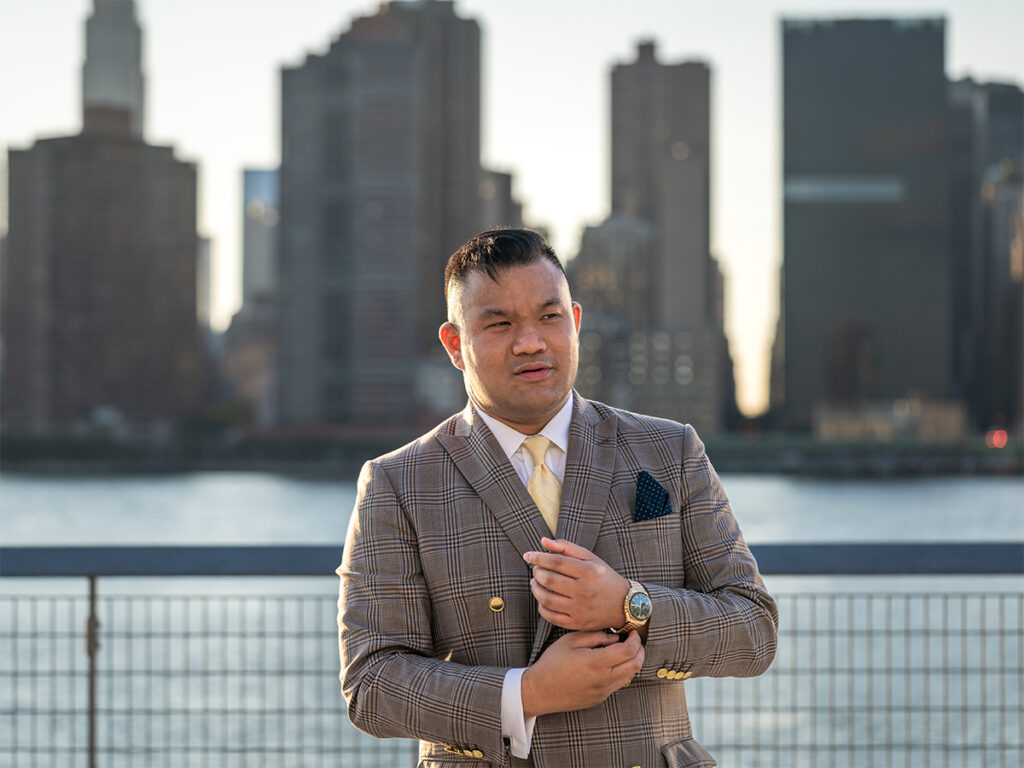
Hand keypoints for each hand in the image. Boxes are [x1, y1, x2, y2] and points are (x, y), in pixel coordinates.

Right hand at [520, 630, 643, 717]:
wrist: (539, 690)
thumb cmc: (552, 662)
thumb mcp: (570, 640)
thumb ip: (595, 636)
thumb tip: (614, 638)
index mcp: (597, 662)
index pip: (629, 650)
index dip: (635, 640)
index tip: (633, 633)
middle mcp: (604, 679)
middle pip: (635, 665)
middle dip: (640, 650)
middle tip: (635, 641)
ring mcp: (603, 691)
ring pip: (629, 676)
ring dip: (632, 662)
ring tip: (625, 651)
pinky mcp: (599, 699)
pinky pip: (618, 684)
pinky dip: (622, 672)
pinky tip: (612, 664)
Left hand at [524, 538, 629, 630]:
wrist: (624, 605)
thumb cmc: (604, 577)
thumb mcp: (591, 558)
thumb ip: (567, 547)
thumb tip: (543, 541)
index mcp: (589, 571)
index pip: (556, 562)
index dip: (538, 557)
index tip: (528, 556)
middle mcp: (584, 591)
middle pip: (549, 579)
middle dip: (537, 572)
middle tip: (535, 569)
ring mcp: (580, 609)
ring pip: (547, 599)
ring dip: (535, 589)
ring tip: (535, 582)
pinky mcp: (577, 623)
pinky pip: (551, 616)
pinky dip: (541, 607)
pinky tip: (542, 599)